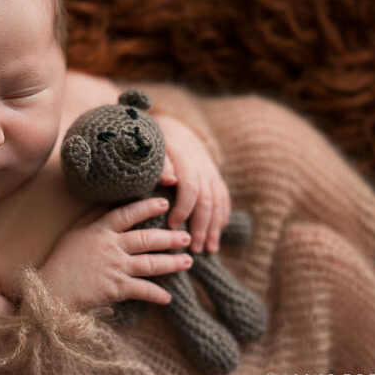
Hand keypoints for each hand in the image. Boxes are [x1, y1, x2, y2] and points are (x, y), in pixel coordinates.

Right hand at [39, 198, 192, 311]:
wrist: (51, 290)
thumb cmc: (60, 260)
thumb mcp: (73, 233)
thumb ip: (91, 217)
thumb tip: (106, 201)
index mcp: (100, 230)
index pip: (127, 214)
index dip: (147, 207)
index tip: (164, 203)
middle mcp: (111, 246)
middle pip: (146, 239)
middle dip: (169, 237)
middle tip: (186, 236)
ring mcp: (115, 267)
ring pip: (150, 263)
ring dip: (171, 263)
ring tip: (187, 262)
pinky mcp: (116, 288)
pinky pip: (142, 290)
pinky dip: (156, 294)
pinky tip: (168, 297)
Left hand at [155, 114, 230, 252]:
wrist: (172, 124)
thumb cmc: (153, 141)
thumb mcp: (151, 147)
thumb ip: (159, 164)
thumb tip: (170, 181)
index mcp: (184, 156)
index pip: (190, 186)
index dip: (184, 207)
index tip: (172, 225)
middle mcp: (201, 163)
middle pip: (207, 198)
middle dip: (202, 225)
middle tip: (195, 248)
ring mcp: (211, 169)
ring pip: (219, 200)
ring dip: (215, 226)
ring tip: (208, 249)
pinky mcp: (215, 175)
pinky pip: (223, 197)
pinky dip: (222, 217)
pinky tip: (217, 234)